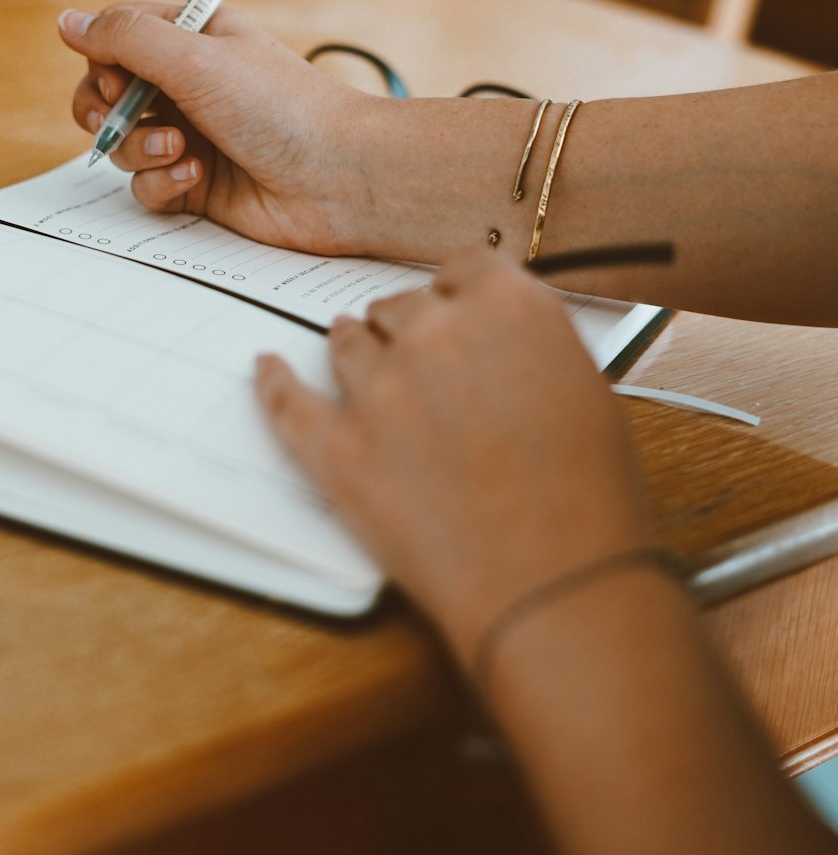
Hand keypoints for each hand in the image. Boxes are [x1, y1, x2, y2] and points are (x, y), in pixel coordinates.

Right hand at [58, 2, 379, 253]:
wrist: (339, 178)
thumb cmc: (280, 107)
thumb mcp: (196, 58)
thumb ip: (126, 38)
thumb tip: (68, 21)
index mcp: (194, 39)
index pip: (119, 37)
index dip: (103, 59)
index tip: (116, 75)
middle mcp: (189, 85)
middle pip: (107, 93)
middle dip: (103, 109)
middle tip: (120, 115)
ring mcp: (192, 135)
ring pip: (122, 143)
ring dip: (137, 148)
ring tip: (179, 150)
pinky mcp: (197, 184)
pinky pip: (146, 186)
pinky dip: (161, 183)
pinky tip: (196, 176)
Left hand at [256, 248, 649, 664]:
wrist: (555, 586)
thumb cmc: (588, 502)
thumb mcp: (587, 393)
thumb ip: (532, 349)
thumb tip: (502, 348)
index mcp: (509, 308)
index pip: (466, 268)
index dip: (460, 292)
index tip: (456, 306)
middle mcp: (436, 333)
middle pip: (401, 305)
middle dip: (408, 327)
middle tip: (418, 353)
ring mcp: (379, 389)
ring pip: (347, 343)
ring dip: (353, 347)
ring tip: (351, 350)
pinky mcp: (339, 448)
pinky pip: (289, 401)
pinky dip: (274, 382)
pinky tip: (267, 368)